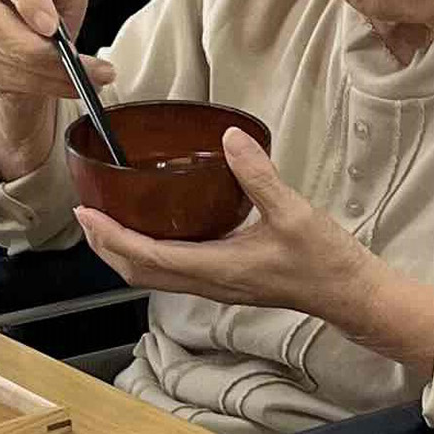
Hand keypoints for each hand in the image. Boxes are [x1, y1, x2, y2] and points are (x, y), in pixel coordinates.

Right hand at [0, 0, 113, 105]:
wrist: (36, 36)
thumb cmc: (49, 4)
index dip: (28, 1)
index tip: (53, 26)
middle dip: (39, 49)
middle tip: (76, 61)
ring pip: (1, 58)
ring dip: (47, 74)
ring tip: (85, 77)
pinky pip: (5, 79)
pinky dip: (41, 85)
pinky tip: (67, 85)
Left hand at [75, 127, 367, 314]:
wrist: (348, 293)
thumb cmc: (324, 261)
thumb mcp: (294, 212)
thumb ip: (259, 176)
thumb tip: (230, 139)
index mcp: (218, 268)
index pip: (147, 257)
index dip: (112, 236)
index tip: (87, 213)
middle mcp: (210, 283)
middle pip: (138, 274)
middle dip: (106, 247)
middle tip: (86, 215)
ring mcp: (217, 286)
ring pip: (153, 276)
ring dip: (124, 252)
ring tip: (109, 222)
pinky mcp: (227, 281)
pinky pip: (174, 272)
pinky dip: (150, 253)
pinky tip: (156, 228)